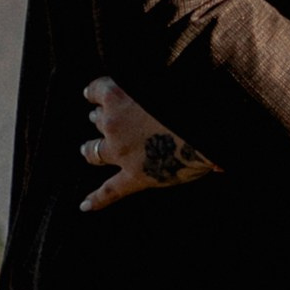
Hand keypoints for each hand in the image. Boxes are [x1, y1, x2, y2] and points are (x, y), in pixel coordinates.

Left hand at [80, 76, 217, 210]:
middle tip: (96, 119)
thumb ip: (152, 90)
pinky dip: (96, 199)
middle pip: (98, 120)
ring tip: (86, 149)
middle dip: (99, 119)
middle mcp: (115, 123)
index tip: (91, 93)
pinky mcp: (133, 176)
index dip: (95, 92)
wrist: (204, 131)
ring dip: (90, 149)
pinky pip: (109, 191)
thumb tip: (155, 99)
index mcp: (120, 95)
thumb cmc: (191, 102)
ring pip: (95, 151)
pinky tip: (85, 206)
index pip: (98, 89)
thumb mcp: (165, 84)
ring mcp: (121, 152)